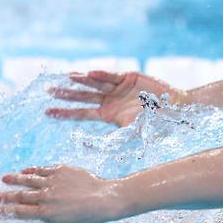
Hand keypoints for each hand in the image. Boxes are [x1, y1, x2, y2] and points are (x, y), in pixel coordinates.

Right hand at [0, 165, 127, 222]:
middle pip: (20, 195)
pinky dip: (32, 170)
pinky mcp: (61, 171)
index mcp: (46, 213)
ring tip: (5, 178)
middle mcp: (46, 197)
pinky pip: (42, 169)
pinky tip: (25, 170)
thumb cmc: (88, 216)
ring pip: (28, 180)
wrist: (105, 199)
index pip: (19, 212)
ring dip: (15, 179)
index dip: (4, 211)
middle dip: (5, 195)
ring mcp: (53, 182)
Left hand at [46, 70, 187, 126]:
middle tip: (49, 91)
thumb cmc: (155, 123)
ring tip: (68, 78)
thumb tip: (92, 148)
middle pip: (84, 96)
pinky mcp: (127, 77)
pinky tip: (89, 74)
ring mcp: (117, 87)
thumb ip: (113, 140)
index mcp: (108, 115)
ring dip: (81, 81)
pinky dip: (101, 74)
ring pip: (95, 84)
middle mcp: (110, 100)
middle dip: (67, 94)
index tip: (48, 112)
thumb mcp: (132, 133)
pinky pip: (111, 75)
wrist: (174, 109)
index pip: (82, 113)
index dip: (66, 112)